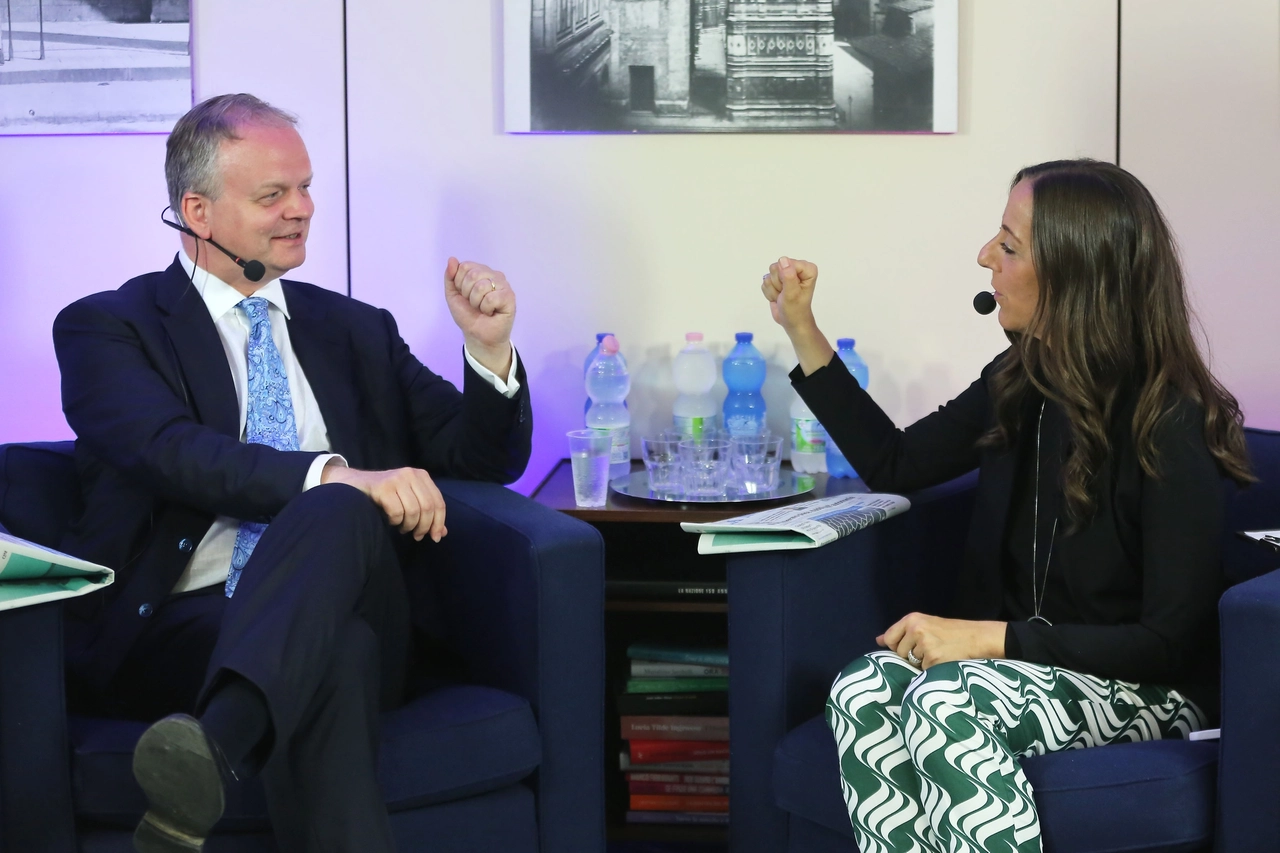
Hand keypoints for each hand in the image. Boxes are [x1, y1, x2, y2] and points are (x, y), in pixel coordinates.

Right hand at [321, 463, 447, 541]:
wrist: (353, 484)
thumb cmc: (384, 495)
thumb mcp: (409, 500)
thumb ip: (426, 514)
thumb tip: (442, 533)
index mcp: (421, 476)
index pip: (438, 502)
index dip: (439, 522)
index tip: (435, 537)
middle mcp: (411, 474)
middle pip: (428, 507)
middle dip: (424, 526)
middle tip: (417, 536)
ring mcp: (396, 479)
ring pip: (414, 511)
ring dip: (409, 525)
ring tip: (403, 527)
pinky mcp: (382, 487)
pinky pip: (397, 512)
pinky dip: (395, 521)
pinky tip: (391, 520)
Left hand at [444, 257, 514, 375]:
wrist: (477, 335)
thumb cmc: (467, 315)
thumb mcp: (452, 295)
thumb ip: (450, 277)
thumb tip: (452, 259)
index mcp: (480, 271)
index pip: (465, 266)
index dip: (459, 283)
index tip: (464, 295)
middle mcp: (493, 275)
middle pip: (473, 274)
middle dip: (467, 293)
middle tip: (473, 303)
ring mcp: (503, 285)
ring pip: (481, 286)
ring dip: (476, 302)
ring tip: (482, 308)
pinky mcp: (509, 297)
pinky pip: (491, 298)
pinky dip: (486, 309)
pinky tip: (491, 312)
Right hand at [762, 256, 833, 375]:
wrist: (791, 323)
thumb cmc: (795, 310)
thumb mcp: (792, 294)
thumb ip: (788, 276)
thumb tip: (783, 260)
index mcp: (806, 269)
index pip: (787, 263)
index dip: (785, 277)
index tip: (790, 289)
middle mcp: (796, 268)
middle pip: (776, 267)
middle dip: (778, 284)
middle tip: (785, 294)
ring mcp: (785, 274)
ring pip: (769, 275)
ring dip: (774, 289)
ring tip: (782, 297)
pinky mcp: (776, 281)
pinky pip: (765, 282)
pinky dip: (770, 292)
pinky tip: (778, 297)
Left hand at [877, 612, 1006, 668]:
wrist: (979, 638)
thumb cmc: (953, 632)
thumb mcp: (927, 624)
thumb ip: (902, 632)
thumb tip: (878, 640)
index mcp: (912, 619)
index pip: (888, 638)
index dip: (896, 646)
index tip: (910, 647)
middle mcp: (916, 629)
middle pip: (898, 653)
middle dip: (910, 656)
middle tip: (931, 649)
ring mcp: (924, 645)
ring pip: (911, 664)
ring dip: (922, 664)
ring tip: (939, 654)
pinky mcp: (933, 659)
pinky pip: (923, 672)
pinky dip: (932, 670)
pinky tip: (944, 661)